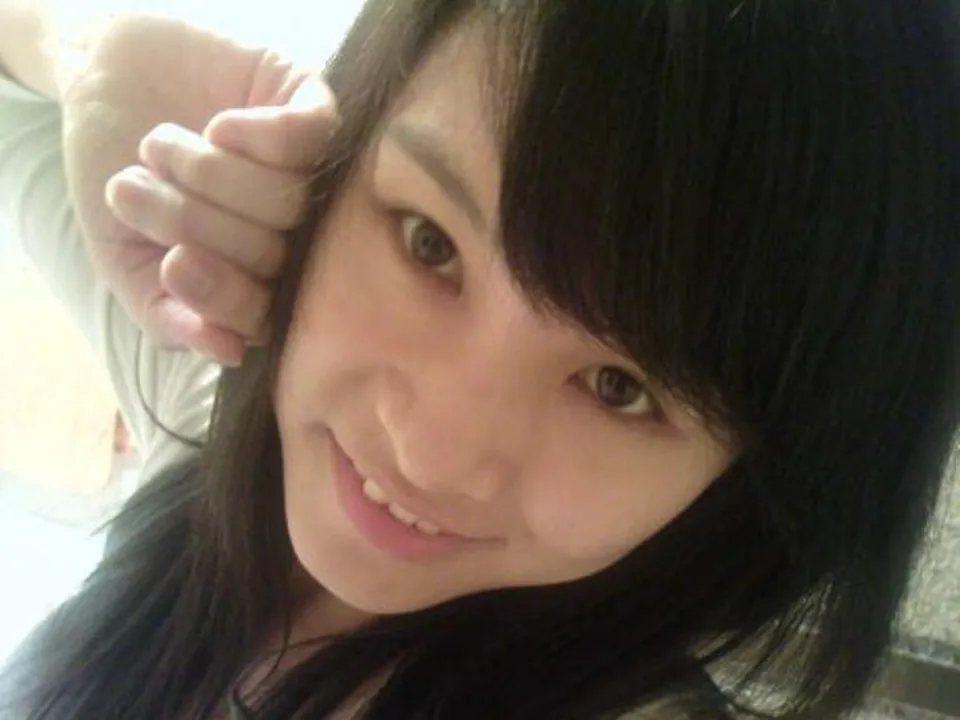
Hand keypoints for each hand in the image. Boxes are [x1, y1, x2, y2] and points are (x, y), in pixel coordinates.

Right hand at [105, 87, 335, 364]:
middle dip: (190, 221)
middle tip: (134, 187)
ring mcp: (312, 171)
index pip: (264, 314)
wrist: (106, 82)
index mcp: (258, 281)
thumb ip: (167, 313)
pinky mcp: (315, 109)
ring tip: (159, 148)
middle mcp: (295, 234)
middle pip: (272, 253)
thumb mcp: (126, 261)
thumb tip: (229, 350)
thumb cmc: (127, 180)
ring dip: (206, 172)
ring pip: (288, 198)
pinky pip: (309, 138)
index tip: (172, 262)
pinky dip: (251, 134)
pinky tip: (217, 126)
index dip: (220, 293)